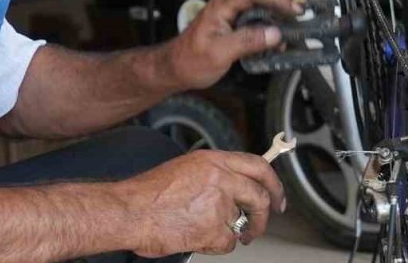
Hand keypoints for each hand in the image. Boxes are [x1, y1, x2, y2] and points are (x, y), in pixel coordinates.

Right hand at [116, 150, 286, 256]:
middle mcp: (220, 178)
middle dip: (263, 216)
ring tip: (210, 232)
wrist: (130, 211)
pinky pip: (227, 243)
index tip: (277, 197)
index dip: (273, 183)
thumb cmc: (148, 193)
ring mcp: (219, 204)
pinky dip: (216, 245)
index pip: (258, 166)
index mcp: (213, 161)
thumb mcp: (185, 169)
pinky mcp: (214, 229)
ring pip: (241, 223)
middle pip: (260, 197)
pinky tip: (198, 237)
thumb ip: (213, 175)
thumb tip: (234, 187)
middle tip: (258, 226)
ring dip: (230, 232)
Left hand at [166, 0, 298, 89]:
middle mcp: (227, 3)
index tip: (294, 9)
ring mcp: (232, 9)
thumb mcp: (219, 54)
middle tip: (297, 5)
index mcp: (221, 6)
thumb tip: (274, 33)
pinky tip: (278, 35)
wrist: (174, 68)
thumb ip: (247, 42)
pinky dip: (273, 16)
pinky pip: (258, 9)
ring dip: (279, 1)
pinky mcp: (236, 20)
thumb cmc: (189, 61)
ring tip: (292, 19)